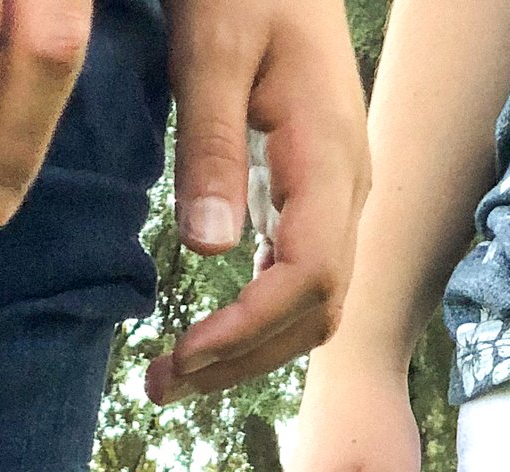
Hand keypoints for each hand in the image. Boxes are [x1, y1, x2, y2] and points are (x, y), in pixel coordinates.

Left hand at [147, 0, 368, 402]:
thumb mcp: (213, 46)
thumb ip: (212, 143)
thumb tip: (209, 250)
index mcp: (329, 154)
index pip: (309, 278)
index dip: (249, 330)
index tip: (183, 354)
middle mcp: (348, 185)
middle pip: (317, 311)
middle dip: (242, 361)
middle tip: (160, 386)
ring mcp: (338, 193)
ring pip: (313, 307)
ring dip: (248, 352)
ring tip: (175, 376)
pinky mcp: (315, 194)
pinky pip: (299, 279)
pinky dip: (256, 321)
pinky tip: (207, 334)